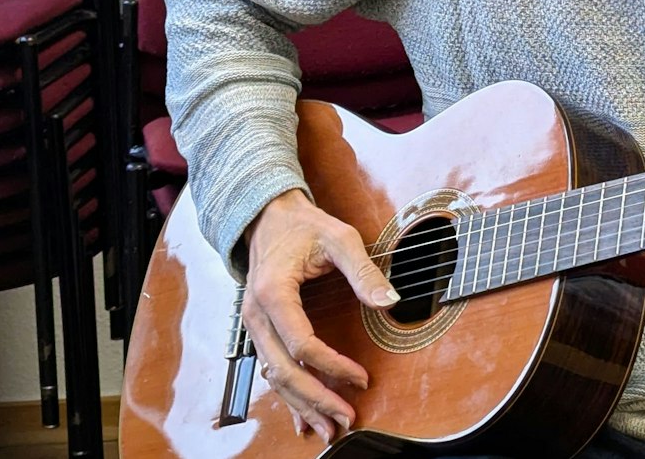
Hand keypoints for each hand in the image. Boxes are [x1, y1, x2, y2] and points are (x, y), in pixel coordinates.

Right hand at [240, 189, 398, 441]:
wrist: (268, 216)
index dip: (333, 366)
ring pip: (274, 376)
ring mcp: (253, 325)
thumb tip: (390, 300)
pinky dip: (288, 395)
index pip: (302, 344)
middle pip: (283, 370)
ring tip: (328, 429)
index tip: (362, 378)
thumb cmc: (304, 224)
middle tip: (346, 418)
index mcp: (273, 293)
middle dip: (315, 398)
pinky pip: (271, 369)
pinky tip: (303, 419)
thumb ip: (364, 270)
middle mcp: (255, 315)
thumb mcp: (339, 237)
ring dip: (301, 404)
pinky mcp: (259, 330)